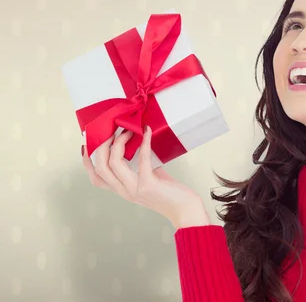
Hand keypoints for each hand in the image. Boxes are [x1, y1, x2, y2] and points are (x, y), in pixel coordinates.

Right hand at [82, 126, 211, 228]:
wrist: (185, 209)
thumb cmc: (170, 193)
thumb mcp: (149, 178)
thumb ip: (140, 166)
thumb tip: (139, 143)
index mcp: (122, 190)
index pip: (96, 178)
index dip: (87, 161)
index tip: (86, 145)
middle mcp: (124, 191)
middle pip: (100, 168)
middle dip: (100, 146)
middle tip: (109, 130)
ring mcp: (135, 189)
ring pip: (114, 163)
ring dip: (119, 142)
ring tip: (127, 130)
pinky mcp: (148, 184)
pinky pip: (141, 159)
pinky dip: (143, 143)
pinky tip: (146, 132)